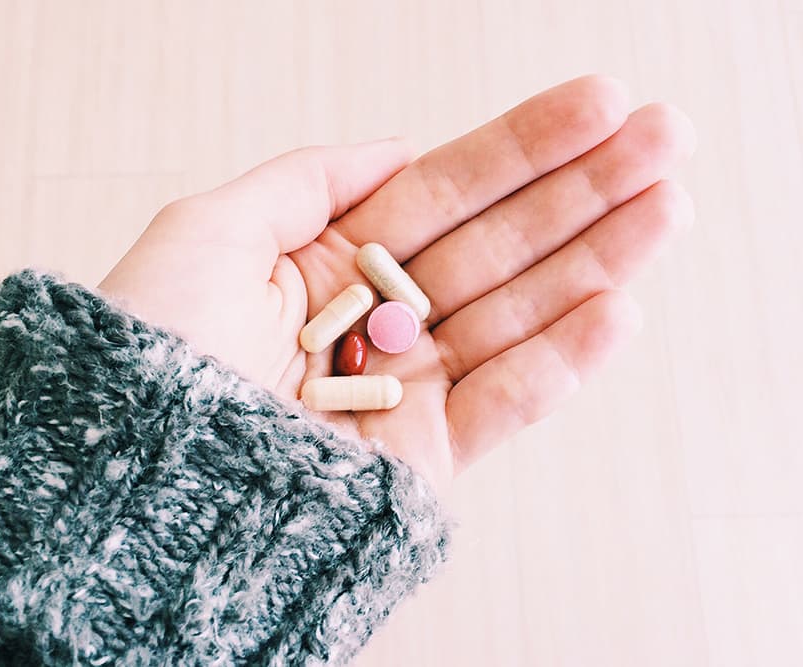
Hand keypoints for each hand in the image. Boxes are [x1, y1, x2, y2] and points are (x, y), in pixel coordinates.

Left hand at [98, 75, 695, 498]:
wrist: (135, 481)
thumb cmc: (152, 351)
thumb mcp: (209, 231)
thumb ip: (307, 180)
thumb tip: (396, 148)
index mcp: (329, 265)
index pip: (446, 193)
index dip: (523, 148)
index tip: (598, 105)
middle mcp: (375, 322)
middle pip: (498, 245)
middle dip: (584, 191)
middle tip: (665, 138)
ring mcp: (404, 390)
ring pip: (518, 316)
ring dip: (598, 261)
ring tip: (667, 205)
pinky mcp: (421, 459)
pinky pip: (502, 405)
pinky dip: (560, 361)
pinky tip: (617, 307)